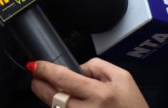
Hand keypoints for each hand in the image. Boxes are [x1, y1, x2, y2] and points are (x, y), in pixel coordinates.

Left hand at [28, 58, 147, 107]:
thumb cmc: (133, 106)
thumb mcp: (122, 77)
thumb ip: (95, 66)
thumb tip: (74, 67)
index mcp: (99, 94)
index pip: (62, 77)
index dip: (44, 69)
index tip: (34, 65)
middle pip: (51, 96)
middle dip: (38, 84)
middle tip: (36, 75)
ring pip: (55, 107)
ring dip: (48, 96)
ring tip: (49, 86)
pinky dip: (59, 105)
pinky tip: (62, 99)